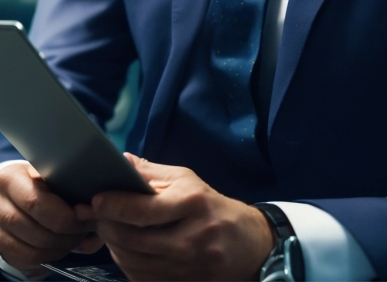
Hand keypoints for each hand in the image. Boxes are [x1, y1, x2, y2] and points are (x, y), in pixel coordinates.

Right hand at [0, 162, 102, 271]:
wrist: (6, 189)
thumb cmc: (34, 177)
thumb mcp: (46, 170)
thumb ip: (67, 184)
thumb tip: (93, 213)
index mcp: (10, 180)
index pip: (37, 204)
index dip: (67, 216)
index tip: (86, 215)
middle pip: (38, 233)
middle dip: (68, 237)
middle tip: (85, 231)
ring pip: (32, 252)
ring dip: (59, 250)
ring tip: (75, 239)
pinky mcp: (0, 248)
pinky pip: (26, 262)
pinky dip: (47, 258)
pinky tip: (59, 247)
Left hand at [75, 154, 274, 280]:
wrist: (246, 244)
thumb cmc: (212, 206)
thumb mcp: (188, 180)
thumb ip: (152, 173)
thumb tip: (121, 162)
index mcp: (192, 204)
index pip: (143, 210)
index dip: (114, 205)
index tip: (95, 199)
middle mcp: (189, 238)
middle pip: (132, 239)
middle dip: (106, 225)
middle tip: (93, 213)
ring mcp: (185, 267)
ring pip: (132, 261)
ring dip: (112, 244)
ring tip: (106, 227)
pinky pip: (139, 277)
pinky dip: (125, 262)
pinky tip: (123, 246)